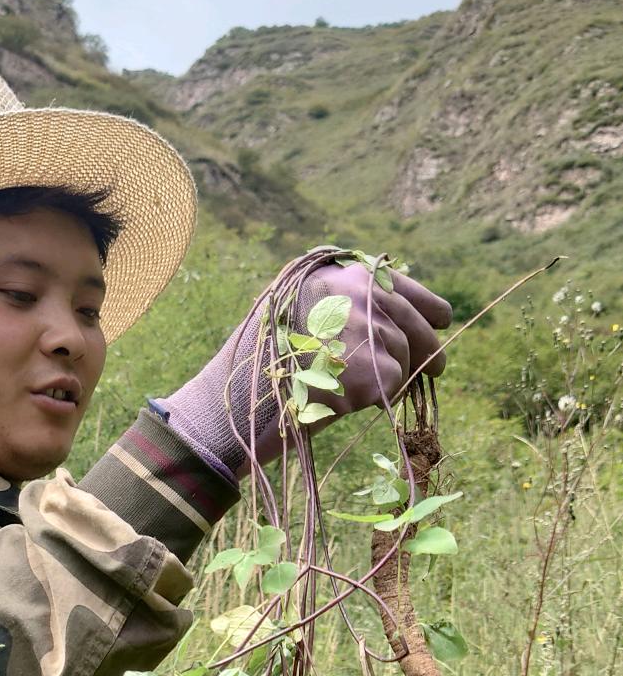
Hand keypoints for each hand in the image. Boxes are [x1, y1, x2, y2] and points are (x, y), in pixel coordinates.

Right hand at [156, 255, 451, 480]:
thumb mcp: (301, 308)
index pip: (409, 290)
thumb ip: (345, 303)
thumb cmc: (264, 359)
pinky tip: (347, 400)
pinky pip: (396, 386)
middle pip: (420, 326)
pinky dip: (379, 398)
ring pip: (410, 359)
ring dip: (396, 378)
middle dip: (428, 350)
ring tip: (357, 389)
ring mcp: (370, 329)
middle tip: (436, 369)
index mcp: (347, 275)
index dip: (426, 312)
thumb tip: (396, 318)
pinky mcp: (374, 368)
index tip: (436, 325)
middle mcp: (363, 294)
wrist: (240, 396)